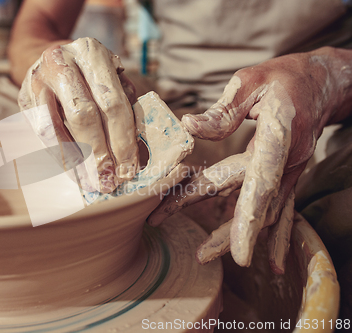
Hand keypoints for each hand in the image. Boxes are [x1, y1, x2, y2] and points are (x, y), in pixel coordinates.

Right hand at [18, 37, 138, 192]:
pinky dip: (59, 156)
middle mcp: (61, 60)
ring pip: (57, 127)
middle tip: (111, 181)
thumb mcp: (111, 77)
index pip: (112, 102)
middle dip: (100, 153)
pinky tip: (73, 173)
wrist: (49, 57)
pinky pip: (42, 134)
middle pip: (84, 115)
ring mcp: (37, 79)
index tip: (130, 168)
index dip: (123, 139)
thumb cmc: (90, 74)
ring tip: (93, 182)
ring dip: (77, 160)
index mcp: (91, 52)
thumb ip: (125, 103)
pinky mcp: (23, 97)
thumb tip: (134, 148)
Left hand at [148, 47, 351, 271]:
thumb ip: (223, 111)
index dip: (250, 214)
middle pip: (255, 202)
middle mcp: (289, 161)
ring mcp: (291, 172)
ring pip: (265, 211)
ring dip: (238, 234)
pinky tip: (272, 262)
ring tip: (208, 255)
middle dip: (227, 231)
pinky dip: (275, 236)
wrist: (322, 83)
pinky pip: (280, 209)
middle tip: (200, 255)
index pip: (263, 180)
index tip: (240, 250)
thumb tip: (189, 127)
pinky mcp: (288, 175)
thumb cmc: (284, 78)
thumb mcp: (251, 82)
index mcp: (280, 134)